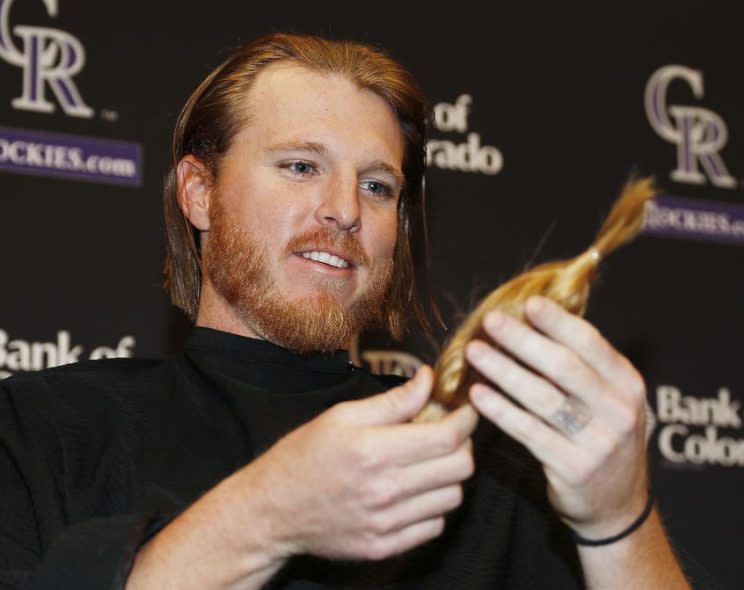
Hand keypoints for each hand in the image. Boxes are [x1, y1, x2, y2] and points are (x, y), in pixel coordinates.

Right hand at [247, 365, 477, 561]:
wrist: (272, 510)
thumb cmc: (304, 455)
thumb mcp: (342, 416)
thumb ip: (393, 401)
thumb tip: (429, 379)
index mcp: (373, 450)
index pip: (446, 437)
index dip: (466, 419)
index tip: (467, 409)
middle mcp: (384, 490)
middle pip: (459, 469)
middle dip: (463, 445)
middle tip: (448, 433)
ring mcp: (386, 523)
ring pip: (453, 498)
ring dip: (449, 476)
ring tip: (428, 462)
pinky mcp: (385, 547)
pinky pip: (434, 526)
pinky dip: (433, 505)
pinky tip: (414, 490)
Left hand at [466, 295, 647, 539]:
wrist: (617, 504)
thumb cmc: (601, 436)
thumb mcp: (608, 398)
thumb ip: (582, 364)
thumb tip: (535, 319)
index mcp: (627, 383)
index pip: (590, 343)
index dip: (557, 322)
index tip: (528, 303)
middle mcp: (618, 410)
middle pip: (564, 367)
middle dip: (523, 341)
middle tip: (490, 322)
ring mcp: (598, 442)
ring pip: (542, 398)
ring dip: (504, 371)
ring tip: (475, 352)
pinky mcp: (573, 468)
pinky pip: (529, 432)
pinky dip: (501, 410)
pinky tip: (477, 394)